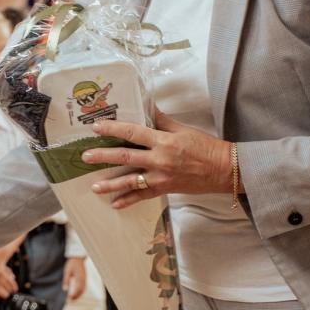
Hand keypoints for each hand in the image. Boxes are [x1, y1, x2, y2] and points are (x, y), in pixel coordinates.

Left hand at [62, 257, 85, 299]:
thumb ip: (66, 280)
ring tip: (73, 299)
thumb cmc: (71, 264)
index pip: (78, 288)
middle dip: (76, 297)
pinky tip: (76, 294)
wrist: (78, 258)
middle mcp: (83, 279)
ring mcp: (85, 279)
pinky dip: (80, 292)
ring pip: (83, 290)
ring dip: (79, 295)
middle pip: (81, 291)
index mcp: (79, 277)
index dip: (74, 294)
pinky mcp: (84, 279)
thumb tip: (65, 289)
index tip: (69, 298)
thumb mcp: (67, 272)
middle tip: (70, 301)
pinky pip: (84, 288)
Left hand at [82, 108, 234, 209]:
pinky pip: (143, 196)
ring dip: (110, 185)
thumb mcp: (182, 129)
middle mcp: (160, 160)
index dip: (113, 129)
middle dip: (103, 157)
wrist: (224, 169)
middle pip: (126, 157)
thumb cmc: (205, 146)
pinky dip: (128, 200)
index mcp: (164, 141)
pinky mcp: (165, 189)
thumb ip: (161, 120)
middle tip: (85, 157)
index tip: (96, 127)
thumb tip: (146, 105)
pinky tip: (114, 204)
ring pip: (130, 181)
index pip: (133, 133)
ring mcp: (161, 177)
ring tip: (94, 186)